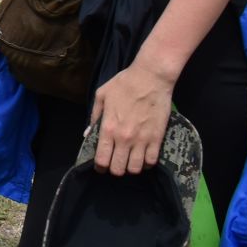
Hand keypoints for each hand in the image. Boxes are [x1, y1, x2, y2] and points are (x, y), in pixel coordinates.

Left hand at [88, 58, 173, 175]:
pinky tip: (143, 157)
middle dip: (115, 169)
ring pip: (135, 169)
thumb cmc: (124, 84)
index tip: (101, 166)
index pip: (102, 160)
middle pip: (118, 169)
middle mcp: (124, 138)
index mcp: (108, 128)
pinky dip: (146, 163)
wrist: (151, 77)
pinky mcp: (157, 138)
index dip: (100, 167)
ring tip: (129, 160)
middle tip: (116, 162)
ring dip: (130, 168)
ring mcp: (142, 140)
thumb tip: (88, 134)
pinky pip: (151, 161)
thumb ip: (94, 116)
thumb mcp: (102, 95)